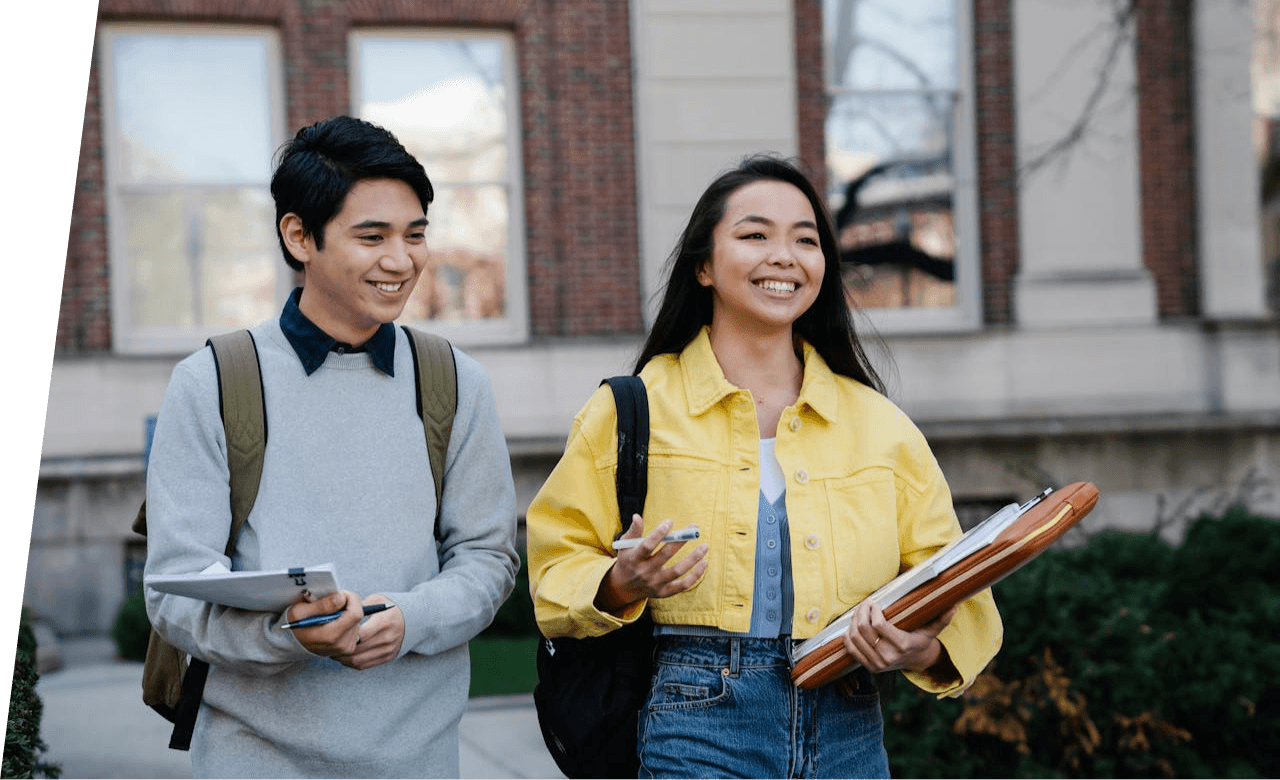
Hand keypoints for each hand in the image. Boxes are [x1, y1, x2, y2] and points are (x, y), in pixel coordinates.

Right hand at [287, 590, 362, 657]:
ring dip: (346, 613)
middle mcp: (341, 645)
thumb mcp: (300, 611)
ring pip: (357, 621)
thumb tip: (341, 598)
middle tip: (332, 602)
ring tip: (330, 614)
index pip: (356, 614)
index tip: (340, 594)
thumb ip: (322, 604)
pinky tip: (333, 622)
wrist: (293, 642)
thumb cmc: (296, 625)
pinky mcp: (349, 648)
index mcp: (330, 636)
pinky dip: (347, 621)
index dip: (350, 599)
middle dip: (347, 604)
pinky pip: (355, 627)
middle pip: (357, 615)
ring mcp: (346, 648)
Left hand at [333, 593, 404, 669]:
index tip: (335, 630)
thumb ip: (359, 606)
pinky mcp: (387, 658)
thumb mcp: (378, 601)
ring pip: (357, 660)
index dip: (344, 634)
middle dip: (339, 648)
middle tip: (329, 643)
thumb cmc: (391, 608)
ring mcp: (388, 650)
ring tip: (334, 650)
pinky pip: (363, 665)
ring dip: (342, 657)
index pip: (360, 634)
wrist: (415, 620)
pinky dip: (350, 662)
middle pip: (356, 649)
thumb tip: (337, 611)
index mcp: (385, 621)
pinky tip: (344, 655)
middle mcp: (388, 638)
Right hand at [594, 515, 708, 612]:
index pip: (647, 546)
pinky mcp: (664, 592)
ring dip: (693, 558)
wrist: (624, 587)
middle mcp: (645, 572)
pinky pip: (683, 585)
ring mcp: (655, 583)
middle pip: (665, 555)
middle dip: (681, 540)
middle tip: (695, 529)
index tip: (670, 521)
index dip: (659, 533)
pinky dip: (696, 575)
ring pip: (678, 571)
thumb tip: (637, 516)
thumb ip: (633, 531)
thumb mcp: (625, 545)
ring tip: (705, 546)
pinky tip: (704, 563)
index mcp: (634, 558)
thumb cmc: (628, 559)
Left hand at [841, 601, 956, 674]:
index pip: (879, 625)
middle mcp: (888, 657)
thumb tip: (954, 607)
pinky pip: (851, 649)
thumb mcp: (931, 630)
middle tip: (865, 603)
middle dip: (861, 612)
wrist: (914, 662)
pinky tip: (853, 625)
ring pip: (855, 637)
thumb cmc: (920, 640)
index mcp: (902, 645)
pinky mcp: (868, 667)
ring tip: (859, 611)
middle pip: (863, 629)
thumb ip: (941, 620)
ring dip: (853, 620)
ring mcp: (877, 664)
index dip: (873, 610)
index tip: (874, 602)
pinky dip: (847, 635)